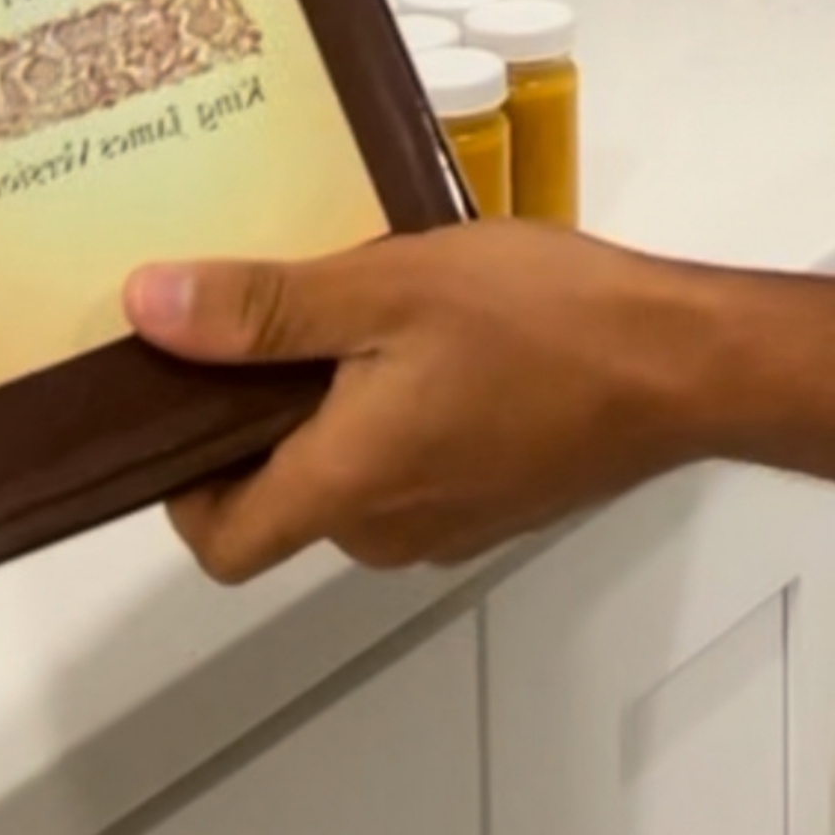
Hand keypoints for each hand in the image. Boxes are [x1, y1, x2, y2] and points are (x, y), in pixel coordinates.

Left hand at [125, 225, 706, 584]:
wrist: (686, 362)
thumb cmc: (541, 323)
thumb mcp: (383, 290)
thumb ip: (261, 308)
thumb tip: (148, 309)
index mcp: (349, 489)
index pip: (222, 544)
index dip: (177, 487)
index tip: (173, 401)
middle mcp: (392, 528)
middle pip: (279, 501)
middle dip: (252, 420)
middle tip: (251, 320)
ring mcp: (451, 520)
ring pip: (347, 477)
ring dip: (326, 408)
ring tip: (337, 310)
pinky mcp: (497, 498)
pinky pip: (408, 468)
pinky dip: (389, 413)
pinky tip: (414, 333)